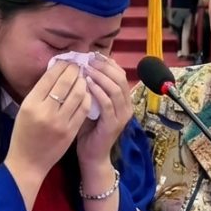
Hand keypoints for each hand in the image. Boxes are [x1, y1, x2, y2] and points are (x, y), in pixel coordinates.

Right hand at [5, 61, 91, 190]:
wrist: (27, 162)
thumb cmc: (23, 133)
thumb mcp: (25, 109)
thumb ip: (40, 92)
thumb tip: (56, 71)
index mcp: (31, 103)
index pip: (50, 77)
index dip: (61, 65)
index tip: (67, 60)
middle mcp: (45, 111)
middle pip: (66, 82)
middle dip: (74, 70)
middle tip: (78, 65)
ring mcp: (60, 122)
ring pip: (78, 94)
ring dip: (83, 82)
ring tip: (83, 78)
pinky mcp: (70, 131)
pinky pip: (83, 109)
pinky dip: (87, 97)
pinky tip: (86, 93)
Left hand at [76, 56, 132, 170]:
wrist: (92, 155)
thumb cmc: (89, 129)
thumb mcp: (91, 104)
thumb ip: (92, 88)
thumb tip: (82, 66)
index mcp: (124, 100)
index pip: (120, 74)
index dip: (108, 63)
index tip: (93, 54)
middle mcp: (127, 106)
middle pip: (120, 78)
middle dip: (104, 66)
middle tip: (89, 59)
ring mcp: (122, 116)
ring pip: (116, 89)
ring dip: (100, 76)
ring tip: (87, 69)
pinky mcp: (113, 124)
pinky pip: (107, 103)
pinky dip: (97, 91)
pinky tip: (86, 84)